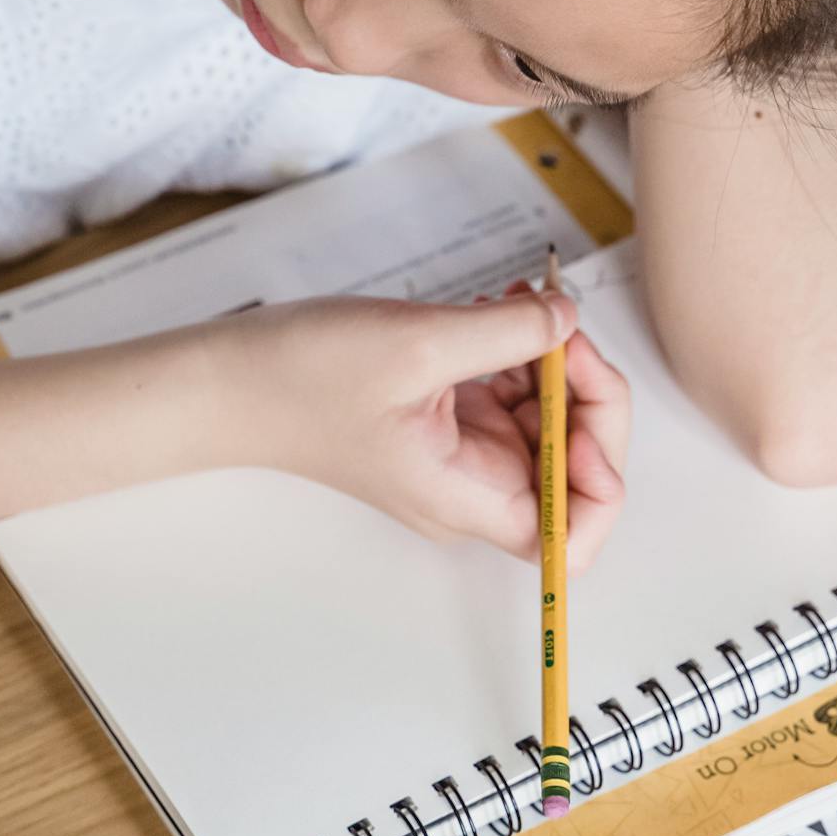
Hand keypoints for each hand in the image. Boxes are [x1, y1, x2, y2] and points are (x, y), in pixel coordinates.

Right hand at [212, 286, 628, 568]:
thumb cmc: (302, 379)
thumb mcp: (418, 343)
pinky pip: (511, 392)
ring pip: (549, 417)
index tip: (580, 406)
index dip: (602, 475)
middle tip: (558, 327)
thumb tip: (570, 319)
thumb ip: (509, 334)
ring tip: (520, 304)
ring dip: (552, 360)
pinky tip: (497, 310)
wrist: (234, 379)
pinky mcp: (448, 419)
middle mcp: (473, 487)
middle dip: (583, 391)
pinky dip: (518, 350)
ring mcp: (463, 453)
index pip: (574, 531)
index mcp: (466, 497)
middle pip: (575, 461)